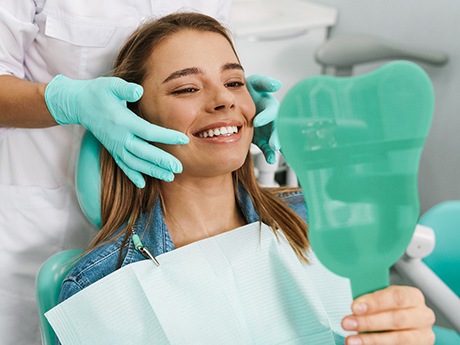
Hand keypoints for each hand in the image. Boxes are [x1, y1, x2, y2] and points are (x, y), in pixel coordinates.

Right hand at [45, 75, 188, 187]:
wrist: (79, 104)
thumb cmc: (99, 92)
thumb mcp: (111, 85)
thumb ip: (125, 89)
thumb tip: (138, 91)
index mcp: (123, 121)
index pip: (148, 131)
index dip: (167, 136)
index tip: (184, 139)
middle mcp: (120, 137)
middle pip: (143, 152)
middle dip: (161, 161)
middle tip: (179, 168)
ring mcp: (115, 146)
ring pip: (135, 163)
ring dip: (152, 171)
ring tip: (169, 177)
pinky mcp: (112, 149)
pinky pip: (123, 165)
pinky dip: (132, 175)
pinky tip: (143, 184)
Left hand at [247, 74, 281, 163]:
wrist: (238, 105)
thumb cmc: (248, 92)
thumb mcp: (255, 84)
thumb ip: (264, 83)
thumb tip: (276, 84)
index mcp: (270, 106)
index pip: (271, 110)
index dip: (265, 116)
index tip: (257, 122)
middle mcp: (271, 119)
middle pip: (277, 127)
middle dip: (276, 135)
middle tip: (274, 144)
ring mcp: (268, 130)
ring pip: (275, 138)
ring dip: (276, 145)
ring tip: (274, 151)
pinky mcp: (264, 139)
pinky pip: (268, 147)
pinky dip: (270, 154)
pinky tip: (270, 159)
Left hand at [342, 286, 434, 344]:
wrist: (404, 327)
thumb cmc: (389, 309)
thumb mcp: (383, 300)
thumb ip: (372, 301)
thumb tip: (354, 305)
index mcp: (413, 297)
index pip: (396, 297)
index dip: (375, 302)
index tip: (354, 307)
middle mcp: (423, 316)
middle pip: (396, 319)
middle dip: (368, 322)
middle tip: (346, 323)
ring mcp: (423, 336)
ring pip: (398, 339)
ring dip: (371, 340)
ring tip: (351, 340)